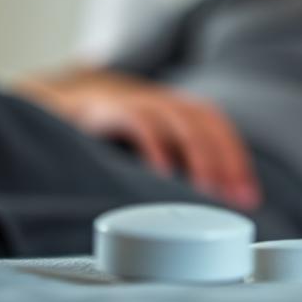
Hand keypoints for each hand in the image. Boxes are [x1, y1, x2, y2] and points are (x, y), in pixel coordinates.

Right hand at [15, 72, 261, 209]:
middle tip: (233, 199)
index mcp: (175, 108)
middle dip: (223, 161)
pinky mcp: (106, 108)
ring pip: (179, 121)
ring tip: (207, 192)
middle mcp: (160, 100)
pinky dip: (155, 147)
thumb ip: (176, 159)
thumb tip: (209, 201)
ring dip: (199, 156)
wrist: (54, 101)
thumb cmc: (110, 129)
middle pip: (204, 123)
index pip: (217, 126)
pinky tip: (163, 174)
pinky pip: (138, 122)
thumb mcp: (148, 141)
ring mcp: (134, 100)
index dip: (235, 158)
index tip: (247, 196)